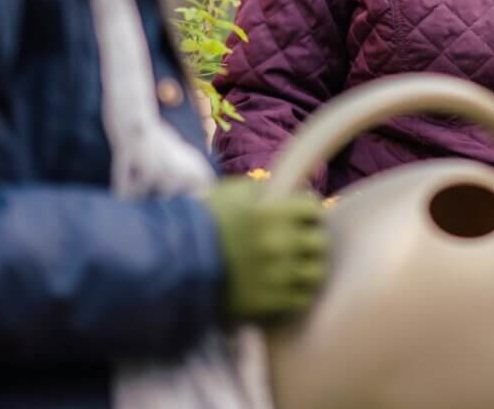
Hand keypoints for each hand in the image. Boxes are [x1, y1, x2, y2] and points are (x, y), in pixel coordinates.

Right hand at [205, 177, 327, 322]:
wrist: (174, 266)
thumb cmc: (204, 223)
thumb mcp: (234, 194)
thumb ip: (267, 191)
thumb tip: (291, 193)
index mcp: (272, 212)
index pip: (313, 208)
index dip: (307, 212)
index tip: (300, 218)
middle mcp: (279, 243)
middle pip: (319, 241)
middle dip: (311, 239)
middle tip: (301, 243)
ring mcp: (276, 275)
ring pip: (316, 273)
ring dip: (309, 268)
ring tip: (298, 268)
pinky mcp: (268, 304)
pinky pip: (301, 300)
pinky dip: (298, 294)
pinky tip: (286, 289)